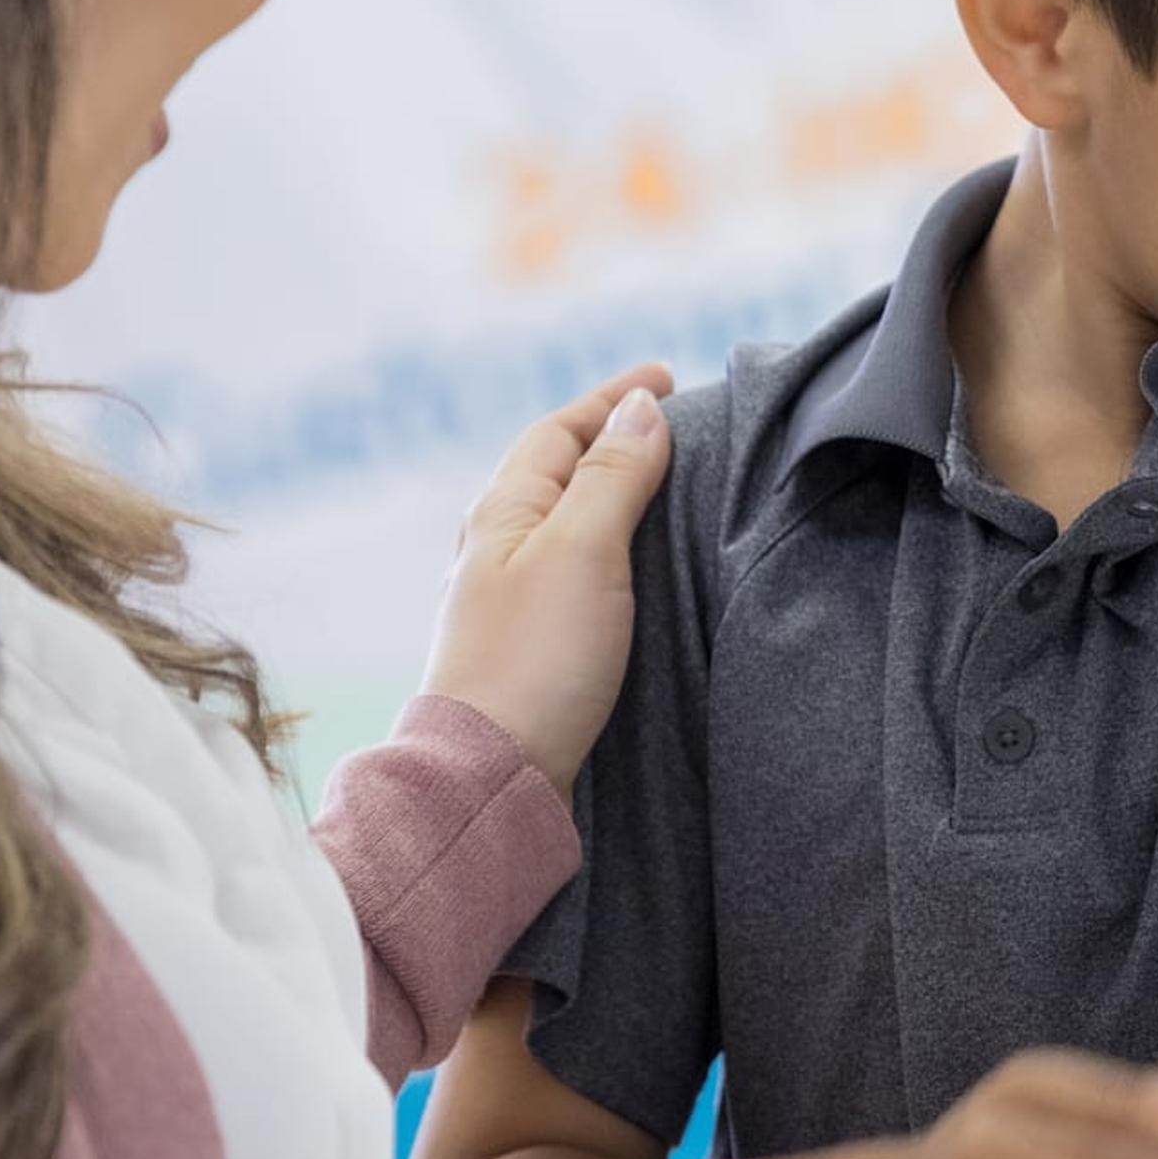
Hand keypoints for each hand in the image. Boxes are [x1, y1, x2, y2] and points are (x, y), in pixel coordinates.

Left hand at [422, 365, 675, 795]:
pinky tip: (625, 573)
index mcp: (500, 514)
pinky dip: (604, 550)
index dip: (612, 399)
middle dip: (608, 439)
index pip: (558, 431)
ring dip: (606, 495)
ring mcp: (505, 602)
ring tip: (656, 487)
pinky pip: (569, 572)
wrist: (490, 780)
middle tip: (666, 423)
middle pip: (553, 473)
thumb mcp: (582, 552)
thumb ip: (613, 477)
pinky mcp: (525, 650)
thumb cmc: (535, 662)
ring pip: (560, 524)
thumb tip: (641, 409)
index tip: (666, 378)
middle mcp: (494, 551)